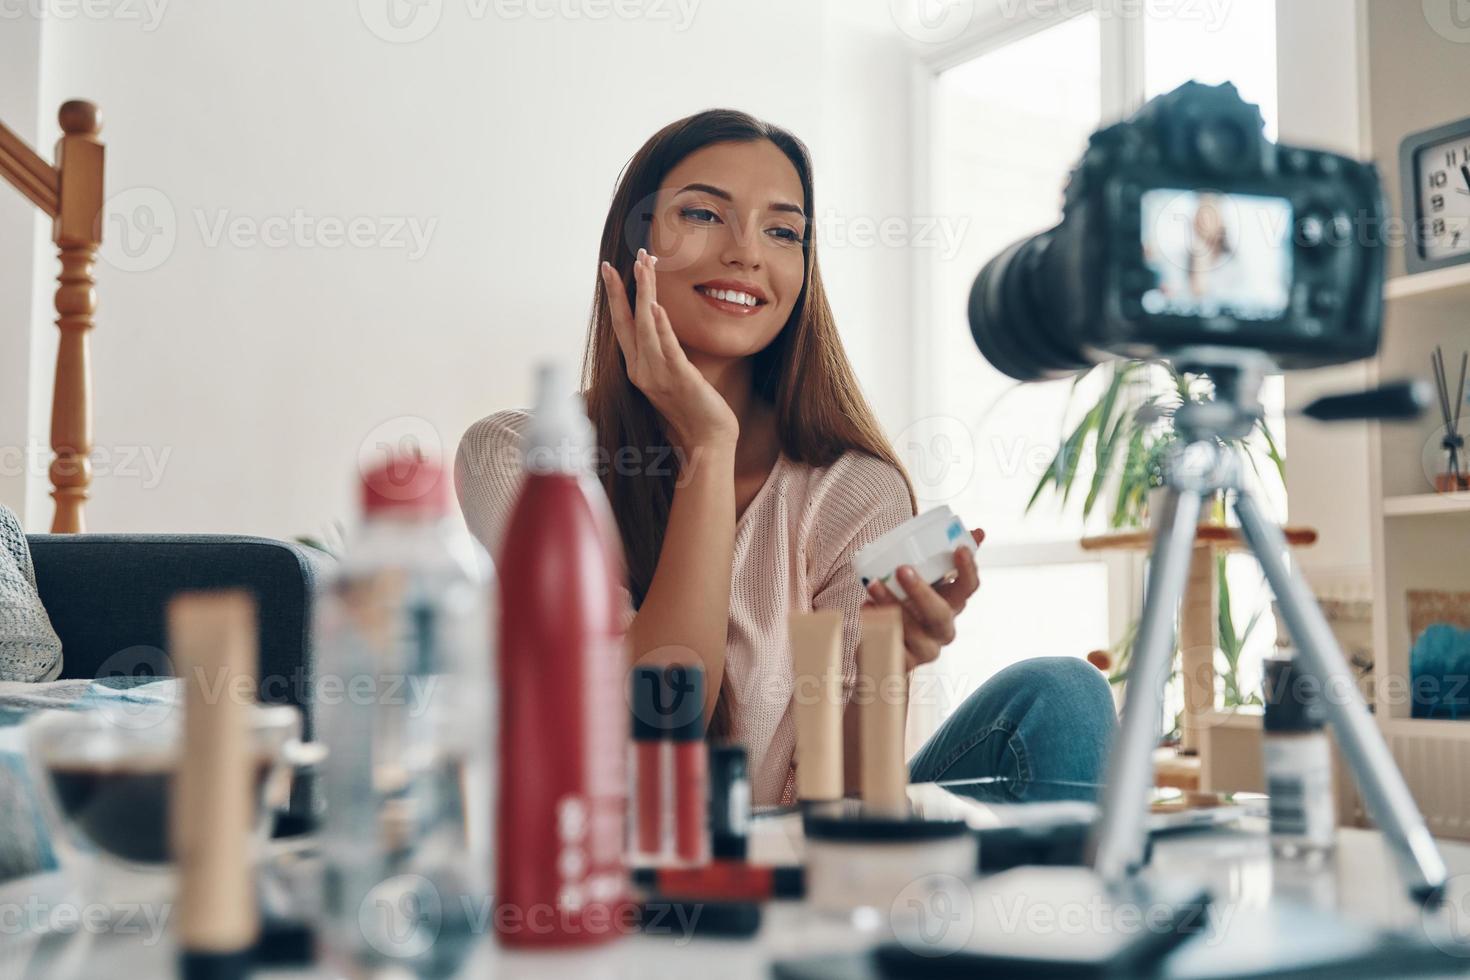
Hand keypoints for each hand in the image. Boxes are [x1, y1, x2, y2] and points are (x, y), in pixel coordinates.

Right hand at [601, 249, 738, 453]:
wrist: (707, 441)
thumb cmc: (691, 410)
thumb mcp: (671, 378)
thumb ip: (661, 355)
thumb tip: (658, 327)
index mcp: (638, 368)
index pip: (623, 325)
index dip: (616, 297)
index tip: (610, 270)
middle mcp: (641, 370)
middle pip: (626, 322)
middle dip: (620, 290)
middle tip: (614, 262)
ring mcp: (658, 374)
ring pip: (646, 326)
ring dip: (644, 294)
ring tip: (642, 266)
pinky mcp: (678, 378)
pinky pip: (667, 347)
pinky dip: (661, 325)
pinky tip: (657, 306)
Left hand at [865, 528, 983, 670]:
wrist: (886, 646)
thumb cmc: (909, 606)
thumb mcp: (927, 583)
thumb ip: (944, 558)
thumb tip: (978, 531)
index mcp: (953, 605)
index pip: (969, 588)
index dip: (968, 569)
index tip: (958, 548)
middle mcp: (943, 629)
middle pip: (940, 613)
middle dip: (921, 592)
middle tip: (902, 570)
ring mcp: (925, 649)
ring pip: (909, 628)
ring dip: (890, 603)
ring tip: (872, 584)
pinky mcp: (903, 663)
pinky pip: (888, 643)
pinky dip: (875, 624)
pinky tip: (866, 609)